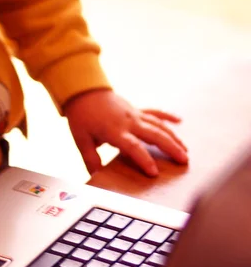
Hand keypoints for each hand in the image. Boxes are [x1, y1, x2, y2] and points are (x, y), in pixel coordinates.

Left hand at [64, 90, 187, 175]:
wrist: (83, 90)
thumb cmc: (81, 116)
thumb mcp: (81, 140)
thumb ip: (90, 158)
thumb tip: (96, 175)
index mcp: (115, 131)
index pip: (133, 147)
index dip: (144, 160)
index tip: (154, 173)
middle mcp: (129, 122)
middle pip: (154, 135)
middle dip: (171, 148)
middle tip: (184, 161)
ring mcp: (135, 114)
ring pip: (159, 125)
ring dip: (174, 137)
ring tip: (186, 151)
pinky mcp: (136, 110)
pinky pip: (155, 112)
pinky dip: (167, 116)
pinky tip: (180, 121)